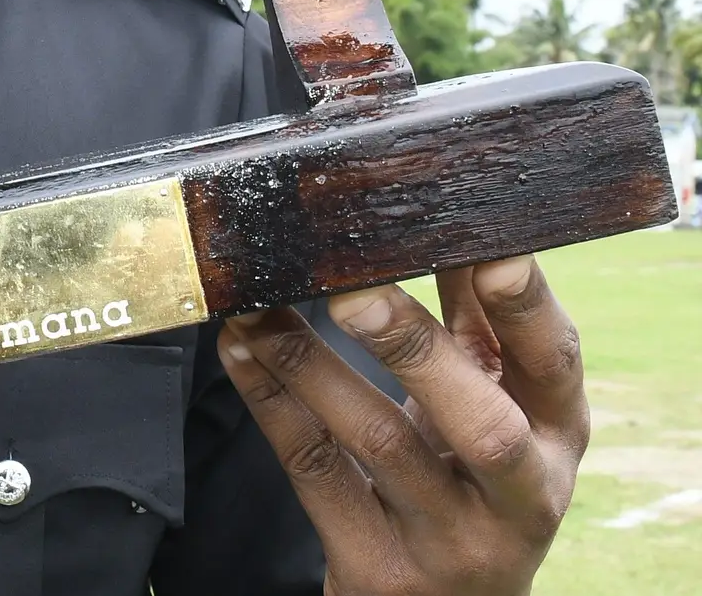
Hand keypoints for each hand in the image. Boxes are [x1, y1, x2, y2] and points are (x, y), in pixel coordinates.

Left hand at [220, 256, 585, 594]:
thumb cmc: (470, 489)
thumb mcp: (496, 419)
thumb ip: (479, 336)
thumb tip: (457, 235)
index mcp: (557, 442)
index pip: (556, 368)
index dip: (528, 311)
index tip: (490, 250)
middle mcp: (517, 498)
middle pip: (482, 425)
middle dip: (418, 350)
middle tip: (354, 292)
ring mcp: (447, 541)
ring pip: (379, 445)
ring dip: (310, 364)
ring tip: (258, 306)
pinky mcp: (376, 568)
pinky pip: (314, 471)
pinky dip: (271, 401)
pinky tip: (239, 349)